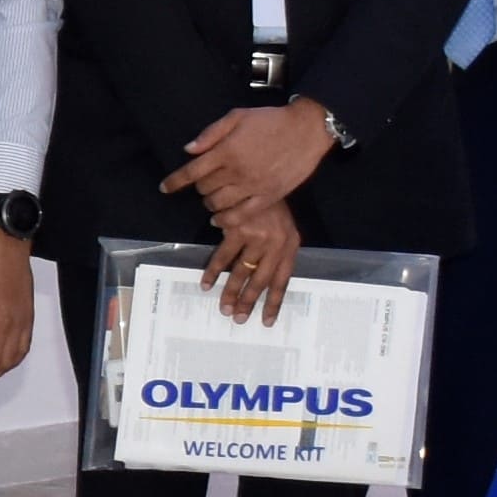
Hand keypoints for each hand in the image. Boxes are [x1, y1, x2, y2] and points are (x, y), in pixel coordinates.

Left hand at [168, 98, 336, 228]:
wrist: (306, 129)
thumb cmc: (271, 120)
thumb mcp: (237, 116)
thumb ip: (210, 134)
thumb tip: (189, 150)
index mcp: (226, 151)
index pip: (191, 172)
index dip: (174, 181)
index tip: (164, 187)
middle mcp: (237, 171)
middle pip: (204, 189)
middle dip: (198, 187)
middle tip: (203, 184)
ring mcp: (253, 186)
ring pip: (219, 204)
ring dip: (210, 203)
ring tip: (211, 199)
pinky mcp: (269, 197)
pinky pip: (242, 215)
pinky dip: (227, 220)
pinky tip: (220, 219)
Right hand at [206, 196, 303, 320]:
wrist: (262, 174)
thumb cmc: (272, 204)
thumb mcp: (284, 227)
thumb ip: (277, 251)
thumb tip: (265, 280)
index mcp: (290, 246)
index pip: (282, 281)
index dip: (273, 302)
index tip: (265, 321)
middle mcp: (277, 244)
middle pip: (261, 280)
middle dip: (248, 302)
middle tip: (237, 319)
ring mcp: (257, 237)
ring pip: (241, 271)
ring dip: (230, 291)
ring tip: (223, 307)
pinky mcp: (238, 228)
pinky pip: (223, 256)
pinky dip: (213, 271)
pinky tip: (206, 283)